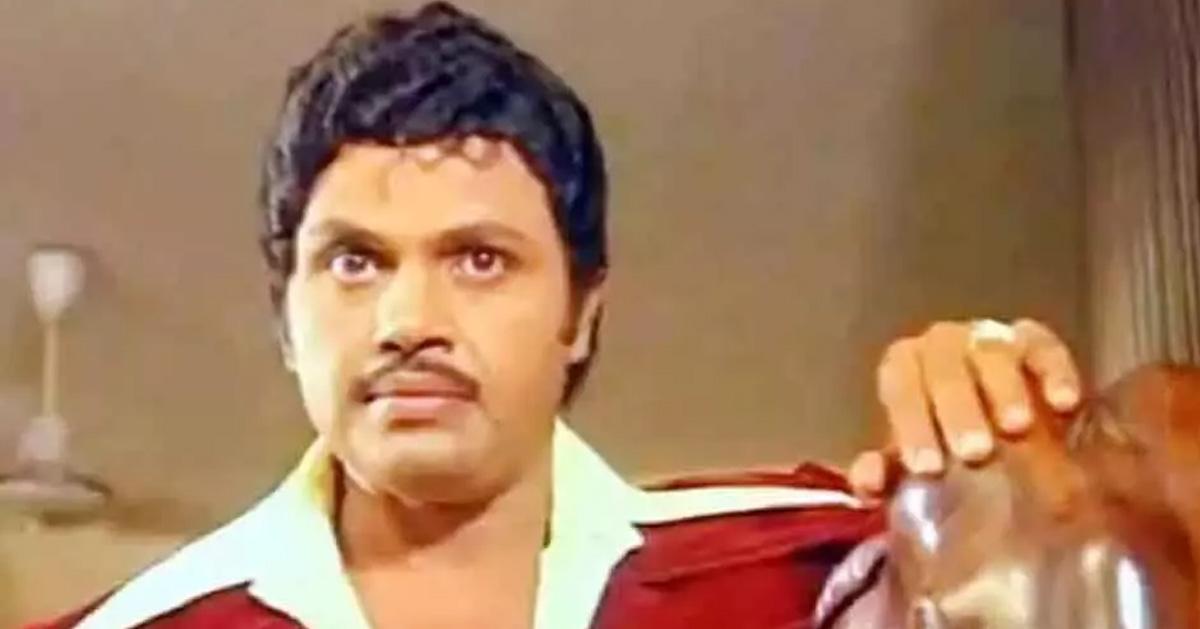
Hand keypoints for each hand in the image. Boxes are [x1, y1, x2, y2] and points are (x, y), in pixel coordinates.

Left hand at [849, 318, 1081, 497]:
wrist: (1002, 426)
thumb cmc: (944, 441)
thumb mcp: (915, 457)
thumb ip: (886, 471)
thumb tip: (867, 482)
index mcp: (905, 367)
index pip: (899, 384)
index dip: (910, 423)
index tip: (928, 467)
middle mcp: (943, 344)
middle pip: (944, 366)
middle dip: (957, 408)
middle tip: (974, 452)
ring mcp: (990, 337)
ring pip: (992, 351)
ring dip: (1003, 388)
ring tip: (1017, 428)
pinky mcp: (1037, 342)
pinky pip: (1045, 348)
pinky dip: (1055, 372)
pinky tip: (1065, 404)